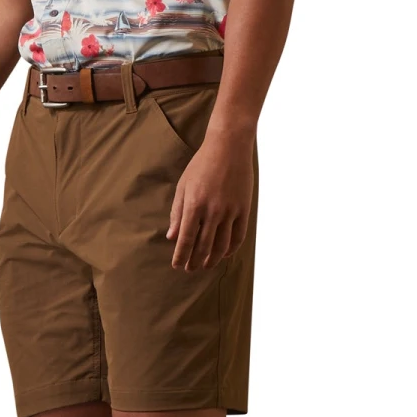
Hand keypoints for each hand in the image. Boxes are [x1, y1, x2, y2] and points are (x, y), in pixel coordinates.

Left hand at [166, 132, 254, 270]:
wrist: (229, 147)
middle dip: (195, 261)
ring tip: (206, 266)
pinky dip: (231, 249)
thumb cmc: (201, 165)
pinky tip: (224, 254)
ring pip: (221, 245)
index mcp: (194, 205)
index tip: (177, 266)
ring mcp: (230, 211)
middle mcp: (213, 211)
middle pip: (203, 246)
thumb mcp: (183, 186)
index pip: (186, 239)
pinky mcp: (244, 209)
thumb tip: (172, 237)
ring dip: (212, 259)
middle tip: (190, 269)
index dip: (181, 256)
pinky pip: (238, 236)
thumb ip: (177, 213)